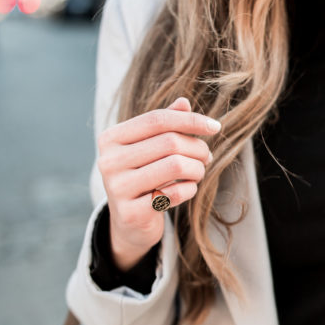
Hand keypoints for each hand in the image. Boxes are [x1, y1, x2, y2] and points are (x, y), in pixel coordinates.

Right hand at [96, 96, 220, 270]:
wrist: (130, 223)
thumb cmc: (146, 176)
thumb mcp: (151, 148)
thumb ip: (166, 124)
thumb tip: (184, 101)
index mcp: (111, 138)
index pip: (158, 119)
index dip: (191, 120)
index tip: (216, 127)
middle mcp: (108, 161)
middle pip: (170, 142)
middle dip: (198, 148)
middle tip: (207, 157)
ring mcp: (117, 188)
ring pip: (177, 165)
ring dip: (198, 169)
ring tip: (198, 173)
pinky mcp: (131, 213)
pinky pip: (175, 193)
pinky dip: (190, 189)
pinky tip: (187, 190)